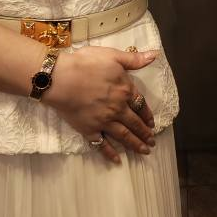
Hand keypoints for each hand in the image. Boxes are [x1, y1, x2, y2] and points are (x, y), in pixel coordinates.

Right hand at [47, 47, 156, 164]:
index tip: (152, 124)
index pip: (141, 105)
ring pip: (123, 136)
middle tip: (152, 142)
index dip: (147, 115)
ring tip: (144, 151)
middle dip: (145, 133)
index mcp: (125, 90)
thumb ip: (134, 59)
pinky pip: (102, 145)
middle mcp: (118, 109)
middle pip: (135, 123)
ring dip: (135, 144)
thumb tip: (155, 55)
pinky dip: (110, 153)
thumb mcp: (113, 56)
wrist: (61, 78)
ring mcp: (104, 121)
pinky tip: (117, 160)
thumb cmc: (86, 63)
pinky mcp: (89, 130)